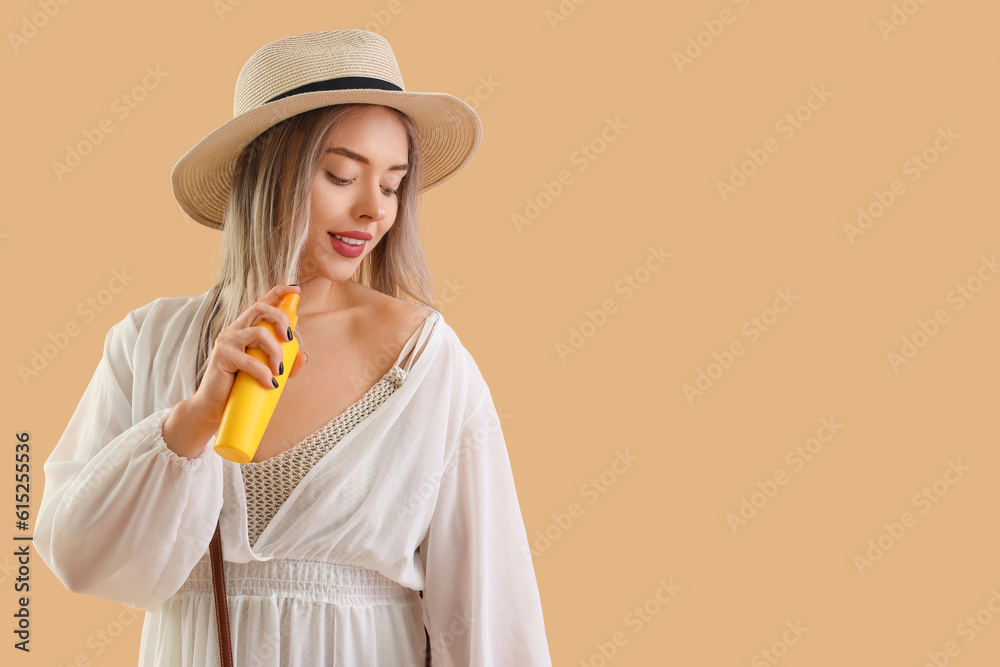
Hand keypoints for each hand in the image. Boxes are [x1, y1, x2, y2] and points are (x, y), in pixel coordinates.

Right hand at [189, 284, 305, 424]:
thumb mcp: (268, 371)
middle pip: (261, 309)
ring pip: (259, 333)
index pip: (262, 303)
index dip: (278, 292)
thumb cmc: (240, 386)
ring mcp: (227, 341)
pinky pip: (249, 360)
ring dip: (275, 352)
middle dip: (281, 319)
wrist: (214, 407)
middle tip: (288, 339)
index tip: (295, 289)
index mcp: (246, 328)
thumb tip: (304, 356)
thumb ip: (286, 363)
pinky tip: (269, 383)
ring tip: (278, 371)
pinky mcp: (222, 356)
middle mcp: (235, 329)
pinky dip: (263, 373)